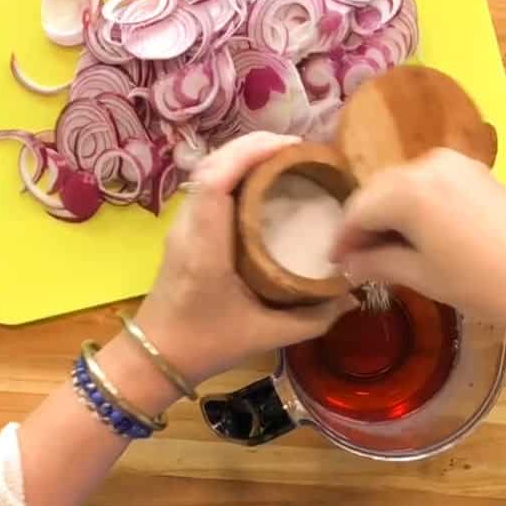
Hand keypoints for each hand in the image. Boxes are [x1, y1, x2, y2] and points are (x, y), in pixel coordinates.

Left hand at [132, 132, 357, 384]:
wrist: (154, 358)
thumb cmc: (205, 345)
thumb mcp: (264, 336)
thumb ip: (311, 318)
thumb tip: (350, 296)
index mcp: (205, 247)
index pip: (215, 181)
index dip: (248, 153)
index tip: (289, 147)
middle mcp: (189, 227)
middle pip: (211, 166)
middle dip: (252, 147)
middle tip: (297, 149)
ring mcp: (182, 227)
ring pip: (207, 173)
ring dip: (241, 157)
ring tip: (283, 158)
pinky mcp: (184, 232)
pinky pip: (207, 187)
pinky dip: (233, 173)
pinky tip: (262, 183)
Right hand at [330, 148, 505, 346]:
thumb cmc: (481, 285)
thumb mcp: (421, 276)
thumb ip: (377, 262)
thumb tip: (347, 263)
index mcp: (407, 190)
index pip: (357, 210)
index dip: (342, 239)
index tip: (334, 264)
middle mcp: (426, 164)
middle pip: (377, 192)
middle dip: (364, 223)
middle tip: (357, 260)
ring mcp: (454, 164)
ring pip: (401, 185)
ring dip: (388, 213)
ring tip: (386, 250)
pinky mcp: (475, 171)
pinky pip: (428, 183)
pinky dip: (414, 205)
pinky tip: (415, 234)